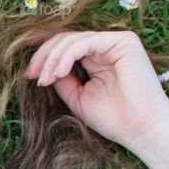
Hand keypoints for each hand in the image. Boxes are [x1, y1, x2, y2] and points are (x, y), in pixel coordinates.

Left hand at [24, 30, 168, 150]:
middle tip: (32, 75)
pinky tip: (58, 72)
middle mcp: (106, 47)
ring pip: (72, 39)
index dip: (44, 57)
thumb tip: (42, 67)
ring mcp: (115, 42)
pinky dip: (67, 56)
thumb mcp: (77, 96)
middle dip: (44, 56)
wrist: (139, 129)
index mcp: (96, 58)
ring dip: (52, 59)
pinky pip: (85, 42)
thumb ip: (62, 79)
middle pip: (65, 39)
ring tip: (44, 79)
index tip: (28, 75)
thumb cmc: (112, 118)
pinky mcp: (123, 41)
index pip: (65, 48)